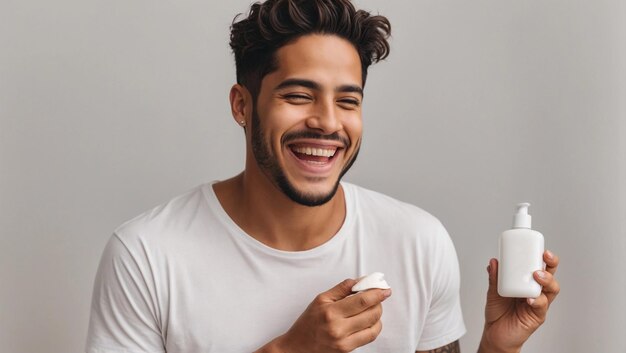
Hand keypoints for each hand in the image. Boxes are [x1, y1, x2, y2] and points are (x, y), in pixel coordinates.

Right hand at [260, 279, 391, 352]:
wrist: (297, 347)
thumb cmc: (308, 323)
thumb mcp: (321, 300)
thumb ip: (341, 289)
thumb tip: (360, 281)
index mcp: (331, 312)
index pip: (362, 300)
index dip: (377, 293)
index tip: (385, 289)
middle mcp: (338, 328)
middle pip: (371, 313)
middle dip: (379, 303)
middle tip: (378, 296)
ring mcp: (344, 341)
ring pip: (373, 326)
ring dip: (377, 315)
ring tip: (372, 308)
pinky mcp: (347, 350)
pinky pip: (369, 337)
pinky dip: (374, 327)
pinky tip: (369, 321)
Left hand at [479, 250, 559, 352]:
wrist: (495, 334)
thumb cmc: (498, 312)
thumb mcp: (493, 291)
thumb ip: (494, 278)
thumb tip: (493, 262)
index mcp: (527, 282)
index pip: (539, 266)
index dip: (542, 257)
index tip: (540, 248)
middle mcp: (535, 291)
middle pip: (550, 275)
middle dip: (551, 264)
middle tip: (545, 257)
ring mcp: (538, 303)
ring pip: (551, 289)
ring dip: (547, 280)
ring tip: (537, 275)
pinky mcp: (537, 316)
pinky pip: (542, 306)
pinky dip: (537, 301)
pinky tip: (530, 298)